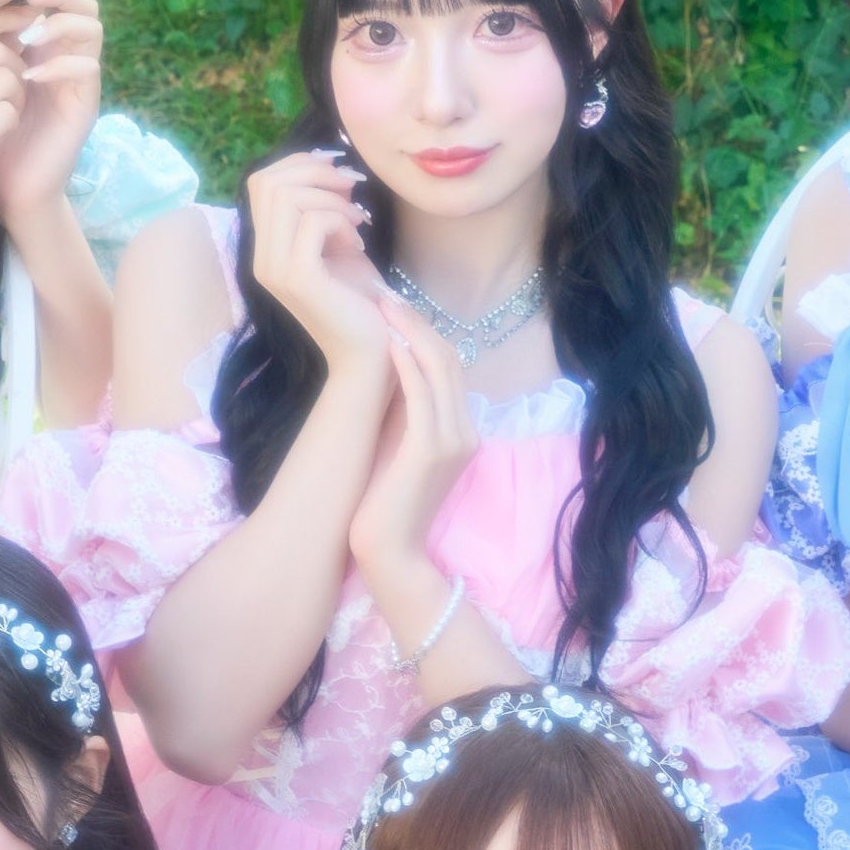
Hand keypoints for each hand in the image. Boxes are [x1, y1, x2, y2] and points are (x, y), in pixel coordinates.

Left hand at [0, 0, 105, 214]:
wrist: (6, 186)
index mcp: (43, 48)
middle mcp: (67, 58)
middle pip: (84, 4)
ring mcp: (79, 82)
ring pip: (92, 29)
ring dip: (60, 24)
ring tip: (28, 37)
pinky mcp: (85, 106)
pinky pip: (88, 69)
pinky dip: (60, 65)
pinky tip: (30, 75)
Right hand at [0, 2, 44, 234]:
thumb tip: (14, 17)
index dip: (1, 19)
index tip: (28, 23)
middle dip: (15, 67)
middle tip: (12, 94)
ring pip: (5, 78)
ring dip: (17, 96)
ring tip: (5, 117)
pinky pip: (9, 110)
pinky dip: (14, 120)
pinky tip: (1, 136)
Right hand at [243, 150, 394, 375]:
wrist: (368, 351)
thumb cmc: (358, 298)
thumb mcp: (336, 243)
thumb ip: (323, 207)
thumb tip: (328, 163)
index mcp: (266, 247)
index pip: (261, 181)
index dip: (299, 163)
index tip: (337, 169)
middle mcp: (262, 258)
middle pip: (269, 182)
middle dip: (316, 173)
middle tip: (351, 190)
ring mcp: (275, 269)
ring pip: (288, 198)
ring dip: (331, 199)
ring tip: (357, 220)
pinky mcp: (298, 279)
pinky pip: (312, 223)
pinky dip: (340, 222)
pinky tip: (357, 243)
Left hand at [345, 308, 482, 599]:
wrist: (391, 556)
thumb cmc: (384, 507)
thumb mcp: (399, 450)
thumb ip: (402, 415)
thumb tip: (384, 373)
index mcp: (461, 432)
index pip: (449, 367)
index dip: (423, 332)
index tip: (392, 308)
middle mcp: (466, 432)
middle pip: (449, 359)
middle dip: (418, 322)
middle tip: (385, 293)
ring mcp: (453, 442)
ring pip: (440, 370)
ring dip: (411, 333)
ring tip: (383, 305)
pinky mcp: (431, 452)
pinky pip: (424, 396)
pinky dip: (407, 365)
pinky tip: (388, 343)